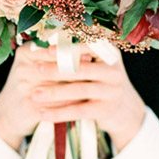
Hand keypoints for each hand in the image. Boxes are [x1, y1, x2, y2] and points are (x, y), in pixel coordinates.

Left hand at [0, 43, 145, 150]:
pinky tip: (43, 114)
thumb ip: (74, 54)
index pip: (86, 46)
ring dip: (54, 92)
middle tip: (35, 70)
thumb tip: (39, 45)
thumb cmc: (99, 79)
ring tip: (34, 94)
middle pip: (82, 68)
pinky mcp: (107, 109)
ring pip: (79, 90)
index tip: (46, 49)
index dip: (66, 48)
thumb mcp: (94, 63)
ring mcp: (113, 90)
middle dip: (56, 69)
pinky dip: (59, 113)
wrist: (123, 107)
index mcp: (109, 52)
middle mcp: (115, 70)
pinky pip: (79, 111)